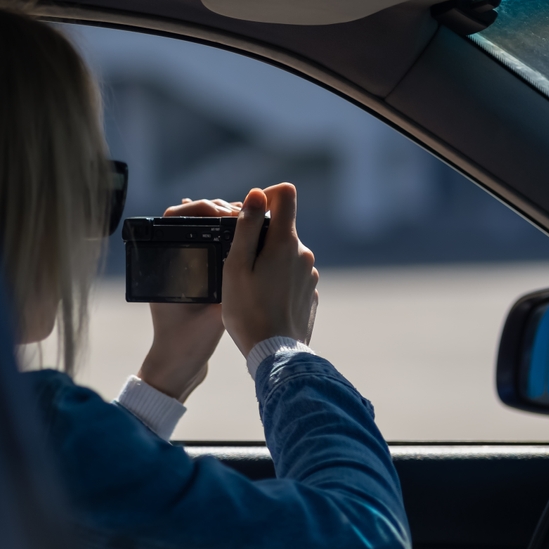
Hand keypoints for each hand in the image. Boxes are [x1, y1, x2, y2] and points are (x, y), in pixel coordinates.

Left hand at [136, 198, 241, 401]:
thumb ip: (230, 287)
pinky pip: (210, 247)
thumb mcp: (214, 312)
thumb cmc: (188, 340)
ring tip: (248, 224)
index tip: (225, 212)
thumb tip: (250, 254)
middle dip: (220, 211)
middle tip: (244, 217)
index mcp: (166, 261)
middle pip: (194, 219)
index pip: (177, 216)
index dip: (202, 207)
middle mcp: (170, 259)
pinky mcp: (194, 277)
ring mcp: (182, 267)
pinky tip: (244, 236)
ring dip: (225, 224)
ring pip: (203, 231)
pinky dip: (225, 239)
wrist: (179, 364)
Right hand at [222, 183, 318, 357]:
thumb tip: (257, 193)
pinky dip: (278, 282)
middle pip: (282, 228)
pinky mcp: (311, 294)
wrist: (276, 355)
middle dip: (260, 239)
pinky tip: (265, 304)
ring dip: (269, 263)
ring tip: (251, 290)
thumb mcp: (237, 266)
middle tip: (240, 266)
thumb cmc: (249, 311)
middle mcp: (304, 254)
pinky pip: (292, 277)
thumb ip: (247, 227)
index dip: (266, 196)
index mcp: (285, 242)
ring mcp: (310, 275)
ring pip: (286, 254)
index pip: (286, 194)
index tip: (250, 216)